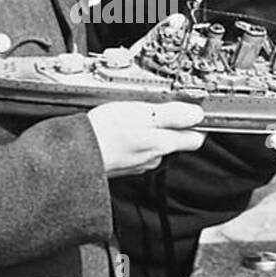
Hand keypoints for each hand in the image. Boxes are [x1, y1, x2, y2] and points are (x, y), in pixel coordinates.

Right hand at [87, 101, 206, 177]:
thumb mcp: (145, 113)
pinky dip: (131, 141)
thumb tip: (196, 114)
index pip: (194, 139)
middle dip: (170, 127)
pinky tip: (120, 131)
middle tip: (158, 110)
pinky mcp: (122, 166)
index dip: (197, 125)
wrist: (78, 153)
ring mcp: (137, 164)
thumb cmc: (108, 132)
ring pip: (152, 147)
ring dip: (147, 133)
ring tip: (134, 118)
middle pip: (173, 142)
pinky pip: (134, 152)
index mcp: (163, 144)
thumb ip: (173, 114)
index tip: (193, 114)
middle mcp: (154, 158)